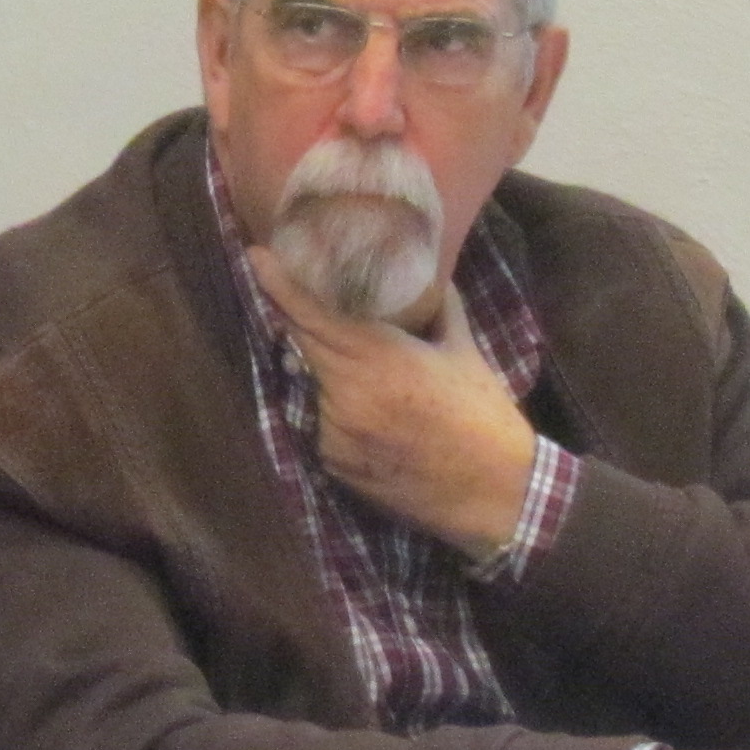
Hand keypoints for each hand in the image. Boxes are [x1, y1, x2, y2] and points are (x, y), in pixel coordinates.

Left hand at [248, 248, 537, 560]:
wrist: (493, 493)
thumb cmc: (482, 416)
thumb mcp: (464, 351)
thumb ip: (441, 308)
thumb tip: (432, 274)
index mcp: (377, 359)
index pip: (312, 316)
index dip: (279, 284)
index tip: (255, 256)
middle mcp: (345, 396)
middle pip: (304, 346)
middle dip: (300, 322)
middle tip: (301, 297)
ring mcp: (334, 434)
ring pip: (315, 387)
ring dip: (329, 374)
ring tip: (369, 377)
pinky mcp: (333, 465)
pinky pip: (323, 424)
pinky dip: (338, 413)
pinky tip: (374, 418)